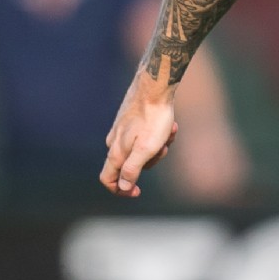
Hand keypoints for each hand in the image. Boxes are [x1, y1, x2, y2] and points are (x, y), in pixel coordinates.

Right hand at [99, 71, 179, 197]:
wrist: (154, 87)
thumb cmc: (153, 119)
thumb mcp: (146, 149)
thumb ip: (132, 170)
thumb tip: (122, 187)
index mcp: (116, 152)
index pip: (107, 179)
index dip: (120, 190)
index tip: (138, 191)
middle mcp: (114, 141)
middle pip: (129, 165)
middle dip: (150, 161)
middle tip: (164, 148)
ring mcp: (121, 130)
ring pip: (141, 149)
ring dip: (158, 146)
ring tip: (170, 132)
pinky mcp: (130, 120)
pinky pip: (145, 135)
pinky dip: (159, 134)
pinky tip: (170, 125)